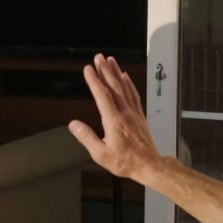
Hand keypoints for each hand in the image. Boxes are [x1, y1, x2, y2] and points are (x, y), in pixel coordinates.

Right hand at [69, 54, 163, 184]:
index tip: (88, 69)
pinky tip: (125, 77)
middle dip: (104, 70)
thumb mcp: (100, 154)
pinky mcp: (139, 115)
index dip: (94, 81)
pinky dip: (129, 83)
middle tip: (98, 57)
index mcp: (114, 121)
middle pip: (114, 86)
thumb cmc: (126, 161)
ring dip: (116, 72)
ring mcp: (133, 113)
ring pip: (124, 87)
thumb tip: (73, 125)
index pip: (102, 95)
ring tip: (110, 60)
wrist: (149, 165)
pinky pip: (134, 94)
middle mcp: (124, 113)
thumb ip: (86, 137)